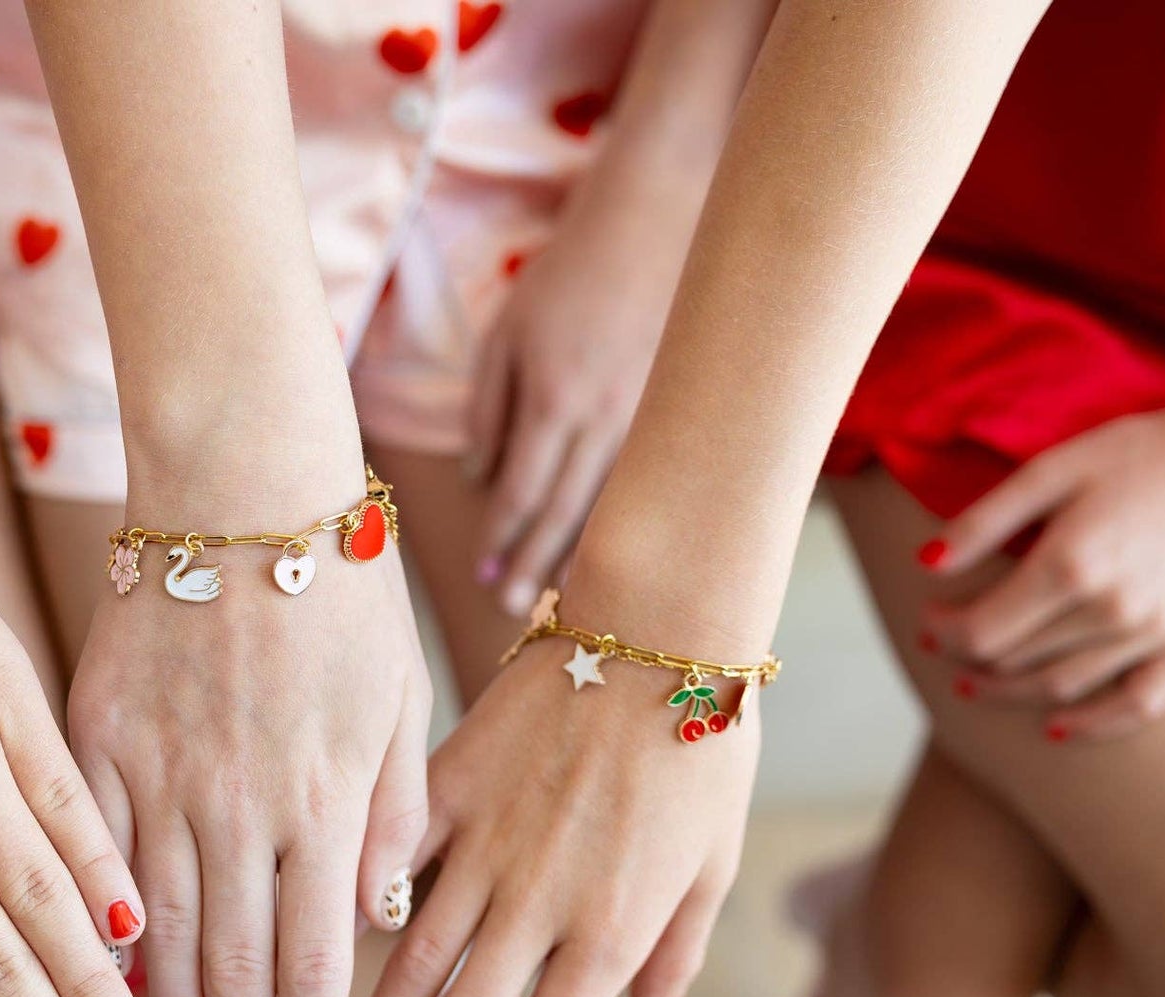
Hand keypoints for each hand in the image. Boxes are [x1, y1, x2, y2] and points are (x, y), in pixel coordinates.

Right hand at [68, 457, 431, 996]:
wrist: (241, 483)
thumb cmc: (339, 588)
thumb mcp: (402, 700)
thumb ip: (394, 815)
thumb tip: (379, 919)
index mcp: (329, 798)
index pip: (315, 957)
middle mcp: (242, 804)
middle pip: (233, 965)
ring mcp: (160, 772)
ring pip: (158, 928)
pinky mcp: (98, 735)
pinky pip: (93, 853)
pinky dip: (96, 927)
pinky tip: (95, 982)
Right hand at [334, 611, 755, 996]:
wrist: (658, 624)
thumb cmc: (702, 741)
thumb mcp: (712, 858)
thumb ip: (675, 948)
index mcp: (609, 928)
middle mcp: (536, 901)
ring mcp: (482, 841)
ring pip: (406, 961)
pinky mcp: (445, 782)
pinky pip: (388, 861)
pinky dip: (357, 912)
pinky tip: (319, 950)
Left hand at [467, 167, 704, 617]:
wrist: (662, 216)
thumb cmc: (571, 272)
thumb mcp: (507, 331)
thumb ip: (489, 409)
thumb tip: (482, 481)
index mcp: (556, 397)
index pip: (523, 492)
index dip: (500, 540)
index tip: (480, 577)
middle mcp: (607, 418)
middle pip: (567, 516)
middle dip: (535, 567)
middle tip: (512, 613)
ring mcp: (653, 417)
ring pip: (615, 507)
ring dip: (584, 559)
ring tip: (558, 603)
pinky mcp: (684, 411)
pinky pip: (649, 482)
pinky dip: (627, 522)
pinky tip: (614, 551)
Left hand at [919, 380, 1164, 741]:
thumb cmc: (1137, 454)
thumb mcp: (1052, 469)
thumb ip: (985, 521)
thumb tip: (925, 566)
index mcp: (1070, 563)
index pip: (981, 631)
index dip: (944, 632)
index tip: (928, 620)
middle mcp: (1112, 608)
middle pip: (1015, 661)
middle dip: (968, 659)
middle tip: (946, 647)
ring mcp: (1157, 631)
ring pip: (1062, 687)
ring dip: (1010, 693)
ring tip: (979, 685)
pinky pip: (1138, 705)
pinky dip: (1093, 725)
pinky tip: (1055, 728)